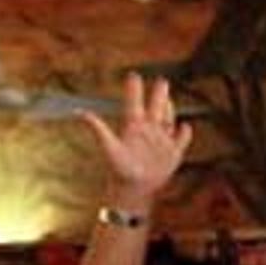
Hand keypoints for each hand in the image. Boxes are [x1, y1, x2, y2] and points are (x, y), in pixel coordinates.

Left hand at [81, 73, 191, 212]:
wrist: (135, 189)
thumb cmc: (119, 170)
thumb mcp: (109, 148)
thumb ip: (98, 129)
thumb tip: (80, 112)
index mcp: (132, 126)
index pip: (134, 103)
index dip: (134, 89)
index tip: (134, 75)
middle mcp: (147, 130)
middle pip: (155, 107)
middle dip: (159, 93)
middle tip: (162, 81)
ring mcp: (161, 140)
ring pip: (168, 119)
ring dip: (170, 108)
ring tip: (168, 98)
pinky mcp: (173, 152)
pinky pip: (182, 139)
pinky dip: (185, 132)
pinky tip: (185, 126)